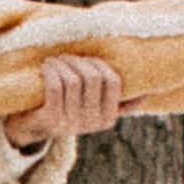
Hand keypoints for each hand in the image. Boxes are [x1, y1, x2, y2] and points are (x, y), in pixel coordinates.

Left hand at [5, 55, 123, 149]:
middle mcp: (92, 123)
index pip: (114, 82)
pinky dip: (51, 71)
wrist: (34, 126)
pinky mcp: (51, 120)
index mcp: (108, 118)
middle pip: (93, 78)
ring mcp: (71, 123)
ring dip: (63, 63)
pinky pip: (55, 87)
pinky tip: (47, 66)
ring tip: (55, 60)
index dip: (100, 64)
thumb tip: (149, 91)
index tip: (88, 59)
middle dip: (80, 61)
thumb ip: (119, 101)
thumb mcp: (95, 107)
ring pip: (73, 80)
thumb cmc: (69, 108)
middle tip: (68, 57)